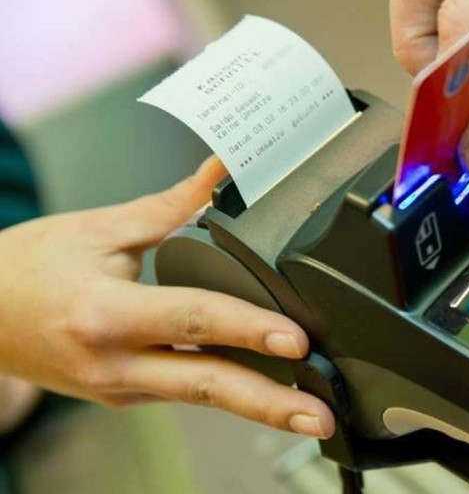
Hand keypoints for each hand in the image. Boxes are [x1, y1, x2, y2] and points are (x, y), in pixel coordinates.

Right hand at [0, 156, 333, 438]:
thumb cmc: (27, 269)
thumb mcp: (98, 229)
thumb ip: (170, 206)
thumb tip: (221, 170)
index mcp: (105, 314)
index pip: (193, 319)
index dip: (248, 329)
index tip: (295, 340)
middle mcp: (114, 362)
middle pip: (207, 385)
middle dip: (271, 405)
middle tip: (321, 416)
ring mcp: (121, 387)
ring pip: (203, 397)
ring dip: (261, 408)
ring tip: (313, 417)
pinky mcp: (127, 395)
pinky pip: (188, 391)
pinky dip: (231, 393)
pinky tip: (273, 395)